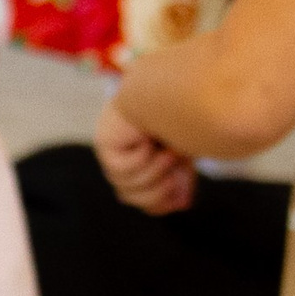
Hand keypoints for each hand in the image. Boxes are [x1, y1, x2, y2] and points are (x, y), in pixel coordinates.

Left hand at [94, 98, 196, 214]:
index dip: (158, 203)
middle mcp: (121, 154)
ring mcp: (111, 149)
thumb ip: (182, 179)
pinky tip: (148, 141)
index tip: (181, 198)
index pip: (138, 197)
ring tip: (168, 152)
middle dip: (157, 192)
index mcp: (140, 159)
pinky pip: (122, 170)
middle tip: (175, 169)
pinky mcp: (105, 142)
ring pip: (124, 189)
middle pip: (128, 197)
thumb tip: (181, 205)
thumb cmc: (187, 117)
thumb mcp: (189, 155)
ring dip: (154, 173)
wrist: (180, 90)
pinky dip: (142, 159)